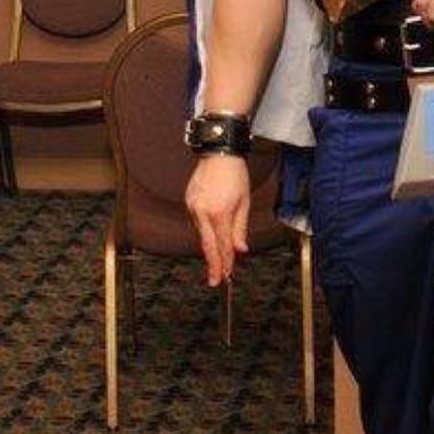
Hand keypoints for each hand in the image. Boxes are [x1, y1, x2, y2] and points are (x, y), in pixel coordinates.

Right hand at [185, 152, 251, 286]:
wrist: (218, 153)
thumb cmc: (234, 174)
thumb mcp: (244, 202)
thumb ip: (240, 228)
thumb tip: (240, 249)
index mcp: (218, 212)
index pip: (222, 244)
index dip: (224, 262)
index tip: (226, 276)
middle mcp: (202, 212)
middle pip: (207, 244)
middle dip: (212, 264)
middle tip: (215, 281)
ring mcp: (192, 207)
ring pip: (202, 234)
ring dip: (210, 246)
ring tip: (217, 261)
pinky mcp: (188, 202)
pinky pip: (197, 222)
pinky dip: (204, 231)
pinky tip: (211, 235)